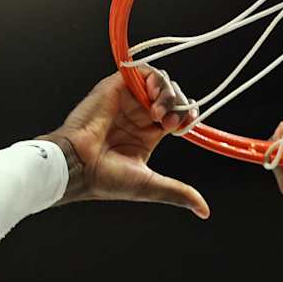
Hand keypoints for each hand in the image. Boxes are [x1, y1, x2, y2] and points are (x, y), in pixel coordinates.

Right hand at [43, 68, 209, 219]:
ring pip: (159, 82)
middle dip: (178, 106)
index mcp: (146, 135)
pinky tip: (153, 97)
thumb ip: (178, 192)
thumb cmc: (106, 178)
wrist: (79, 165)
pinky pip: (141, 71)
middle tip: (171, 122)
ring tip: (160, 113)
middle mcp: (137, 116)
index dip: (186, 116)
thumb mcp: (151, 186)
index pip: (175, 116)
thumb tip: (204, 210)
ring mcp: (127, 100)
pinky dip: (154, 80)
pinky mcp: (116, 87)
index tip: (186, 125)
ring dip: (168, 94)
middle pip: (171, 97)